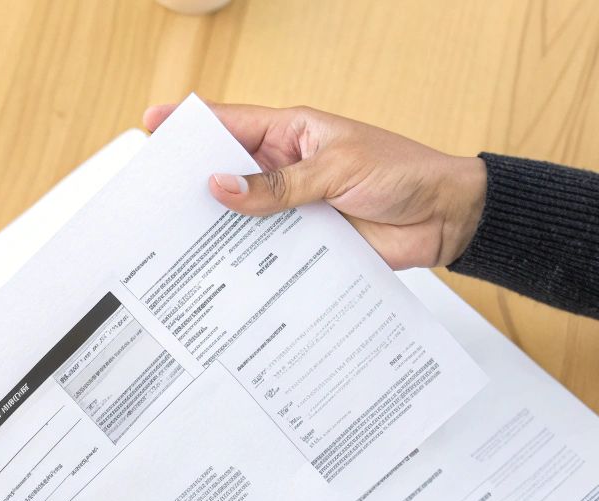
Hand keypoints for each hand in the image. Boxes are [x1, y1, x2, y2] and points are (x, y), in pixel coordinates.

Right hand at [144, 102, 486, 268]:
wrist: (448, 217)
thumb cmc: (403, 174)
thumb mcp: (336, 171)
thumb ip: (278, 186)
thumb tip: (220, 187)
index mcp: (293, 133)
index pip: (231, 124)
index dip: (190, 126)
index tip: (151, 127)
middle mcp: (287, 170)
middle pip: (228, 175)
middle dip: (193, 186)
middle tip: (153, 203)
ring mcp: (294, 209)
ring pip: (244, 219)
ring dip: (218, 231)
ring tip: (176, 246)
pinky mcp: (308, 245)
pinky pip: (269, 254)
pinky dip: (248, 264)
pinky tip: (221, 277)